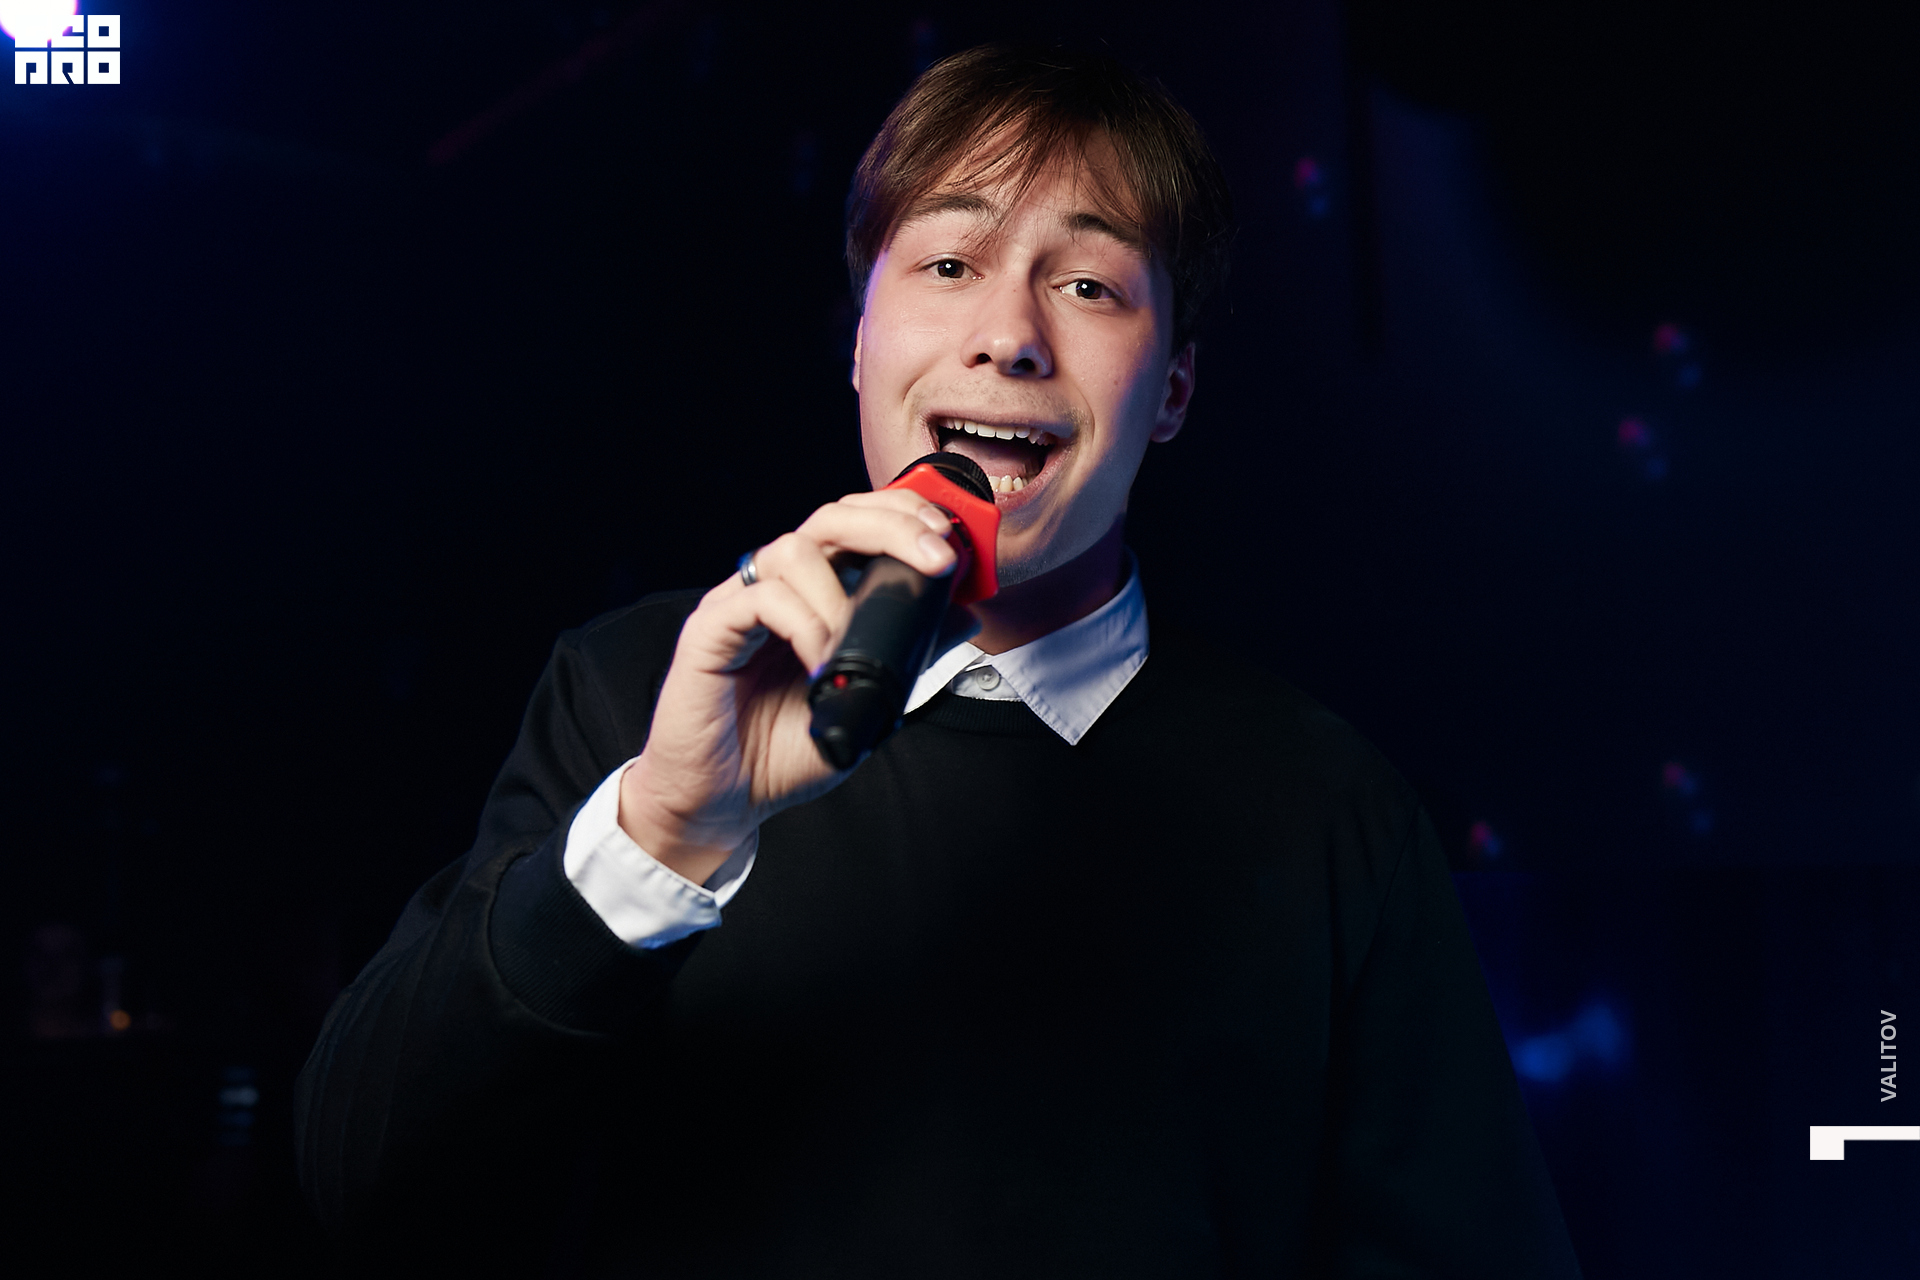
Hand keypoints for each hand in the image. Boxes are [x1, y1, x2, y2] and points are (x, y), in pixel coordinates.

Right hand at [617, 489, 959, 884]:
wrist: (723, 801)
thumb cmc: (782, 752)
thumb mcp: (865, 700)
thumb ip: (908, 657)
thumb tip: (966, 616)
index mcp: (810, 594)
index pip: (855, 525)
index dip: (901, 516)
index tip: (948, 538)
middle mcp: (775, 588)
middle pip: (830, 517)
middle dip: (891, 525)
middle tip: (935, 557)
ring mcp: (739, 605)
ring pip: (793, 549)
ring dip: (839, 596)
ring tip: (851, 650)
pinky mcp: (709, 631)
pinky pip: (761, 598)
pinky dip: (804, 625)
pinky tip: (819, 666)